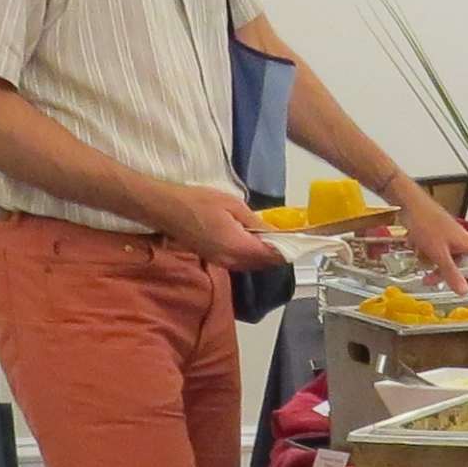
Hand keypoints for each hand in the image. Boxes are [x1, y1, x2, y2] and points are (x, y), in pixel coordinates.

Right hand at [172, 188, 286, 273]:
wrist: (166, 209)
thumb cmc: (198, 202)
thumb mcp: (233, 205)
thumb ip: (257, 222)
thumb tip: (275, 232)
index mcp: (239, 247)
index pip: (273, 256)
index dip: (289, 250)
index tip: (301, 240)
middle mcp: (232, 261)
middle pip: (265, 264)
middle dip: (279, 252)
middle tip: (290, 236)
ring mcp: (223, 263)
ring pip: (253, 264)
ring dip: (265, 254)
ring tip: (274, 236)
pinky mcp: (215, 260)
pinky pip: (241, 262)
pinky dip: (252, 254)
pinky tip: (254, 239)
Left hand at [399, 192, 467, 291]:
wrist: (409, 203)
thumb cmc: (426, 223)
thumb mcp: (439, 254)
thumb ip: (451, 274)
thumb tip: (464, 292)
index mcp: (466, 242)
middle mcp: (459, 238)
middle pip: (459, 262)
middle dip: (446, 273)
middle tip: (432, 281)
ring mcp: (446, 234)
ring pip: (444, 256)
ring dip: (432, 263)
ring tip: (420, 265)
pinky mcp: (434, 232)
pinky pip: (433, 248)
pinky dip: (425, 252)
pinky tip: (415, 246)